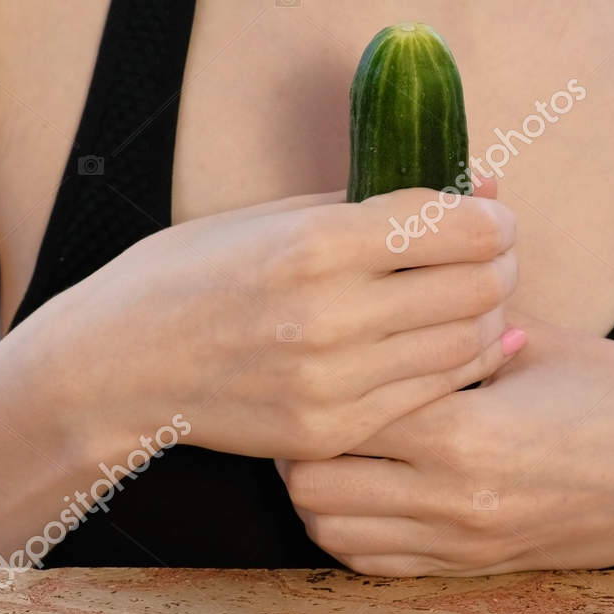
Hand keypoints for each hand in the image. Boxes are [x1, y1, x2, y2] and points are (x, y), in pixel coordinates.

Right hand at [39, 186, 520, 461]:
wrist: (114, 369)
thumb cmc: (190, 275)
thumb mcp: (272, 217)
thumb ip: (380, 201)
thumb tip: (482, 180)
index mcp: (314, 246)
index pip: (457, 227)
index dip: (493, 218)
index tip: (490, 215)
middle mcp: (328, 317)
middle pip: (476, 286)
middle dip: (499, 263)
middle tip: (492, 255)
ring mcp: (331, 385)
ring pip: (466, 344)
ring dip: (485, 315)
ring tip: (469, 296)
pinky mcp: (331, 432)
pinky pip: (432, 395)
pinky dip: (456, 364)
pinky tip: (449, 342)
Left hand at [277, 317, 613, 574]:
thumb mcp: (547, 341)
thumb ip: (465, 312)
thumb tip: (420, 240)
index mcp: (471, 435)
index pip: (344, 409)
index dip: (324, 372)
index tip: (326, 339)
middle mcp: (455, 502)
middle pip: (313, 481)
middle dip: (302, 432)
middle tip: (318, 386)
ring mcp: (462, 544)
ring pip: (329, 528)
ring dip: (317, 481)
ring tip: (338, 431)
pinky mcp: (472, 566)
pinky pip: (369, 561)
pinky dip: (348, 523)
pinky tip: (368, 477)